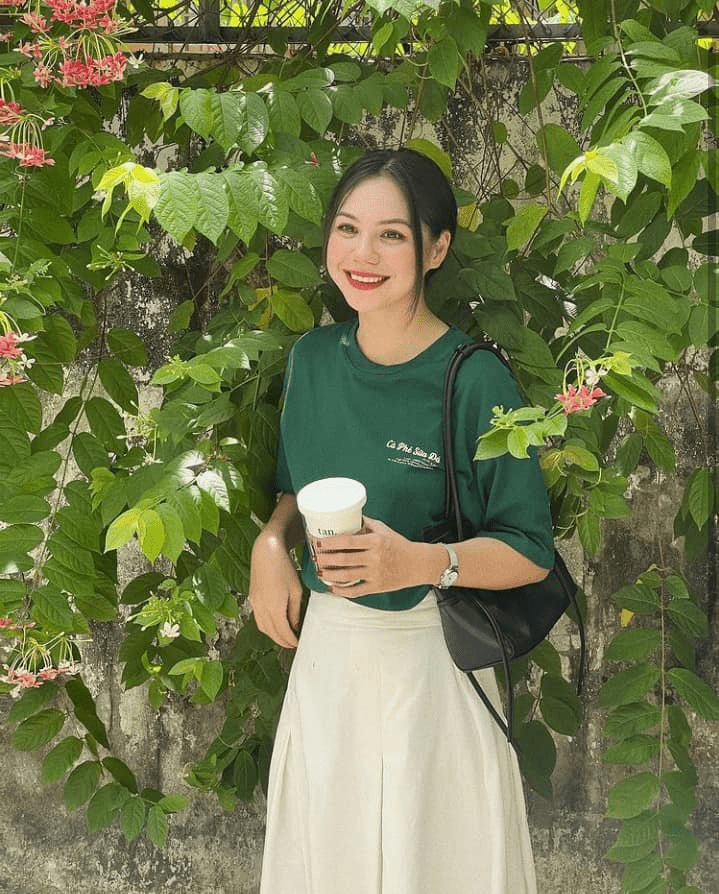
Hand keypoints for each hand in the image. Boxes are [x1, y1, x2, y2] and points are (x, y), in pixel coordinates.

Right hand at [249, 532, 302, 648]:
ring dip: (272, 635)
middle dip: (281, 641)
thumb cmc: (284, 569)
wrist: (266, 553)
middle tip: (291, 644)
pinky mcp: (252, 598)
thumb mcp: (296, 591)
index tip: (297, 643)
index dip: (290, 640)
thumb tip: (294, 626)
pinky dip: (266, 626)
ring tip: (283, 637)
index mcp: (274, 608)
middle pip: (271, 632)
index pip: (282, 632)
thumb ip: (295, 611)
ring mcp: (255, 604)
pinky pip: (258, 618)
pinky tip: (273, 624)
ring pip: (262, 627)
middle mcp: (262, 608)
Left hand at [314, 516, 434, 597]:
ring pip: (347, 576)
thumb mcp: (384, 530)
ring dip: (330, 575)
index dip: (331, 543)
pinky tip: (332, 587)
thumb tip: (349, 516)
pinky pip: (356, 591)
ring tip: (319, 571)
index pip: (348, 541)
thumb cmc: (399, 545)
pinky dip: (342, 591)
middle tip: (315, 556)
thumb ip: (366, 523)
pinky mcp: (377, 586)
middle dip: (326, 559)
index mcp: (375, 541)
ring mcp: (375, 574)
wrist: (418, 563)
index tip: (319, 542)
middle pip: (344, 559)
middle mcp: (375, 558)